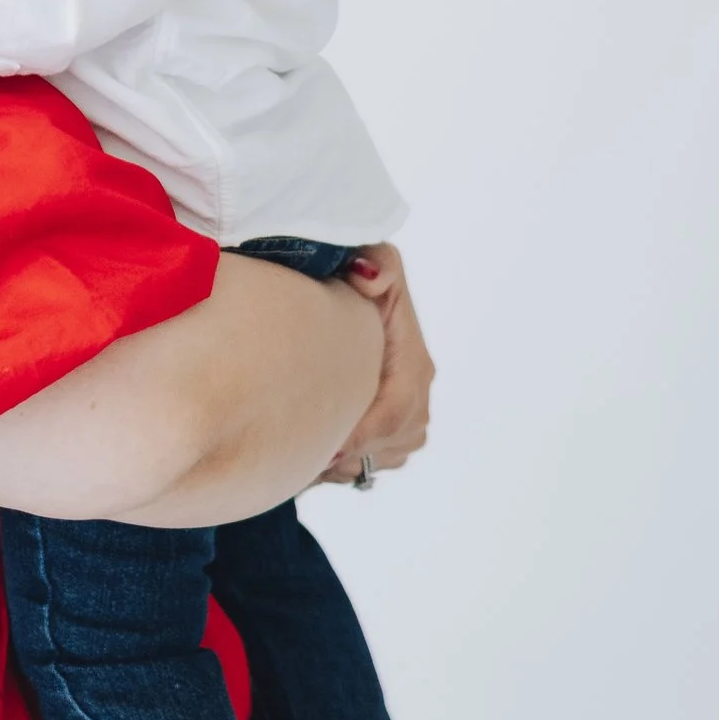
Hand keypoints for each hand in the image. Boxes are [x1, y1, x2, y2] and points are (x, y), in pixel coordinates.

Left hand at [317, 243, 432, 484]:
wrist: (350, 286)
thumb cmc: (355, 271)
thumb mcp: (371, 255)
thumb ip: (376, 263)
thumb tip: (372, 281)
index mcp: (414, 361)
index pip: (396, 411)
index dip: (361, 434)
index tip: (324, 446)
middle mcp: (418, 393)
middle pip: (388, 443)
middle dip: (346, 452)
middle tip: (300, 450)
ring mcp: (410, 416)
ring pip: (378, 458)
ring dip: (341, 461)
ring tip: (303, 448)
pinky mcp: (394, 432)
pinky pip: (371, 464)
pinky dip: (340, 464)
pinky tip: (312, 450)